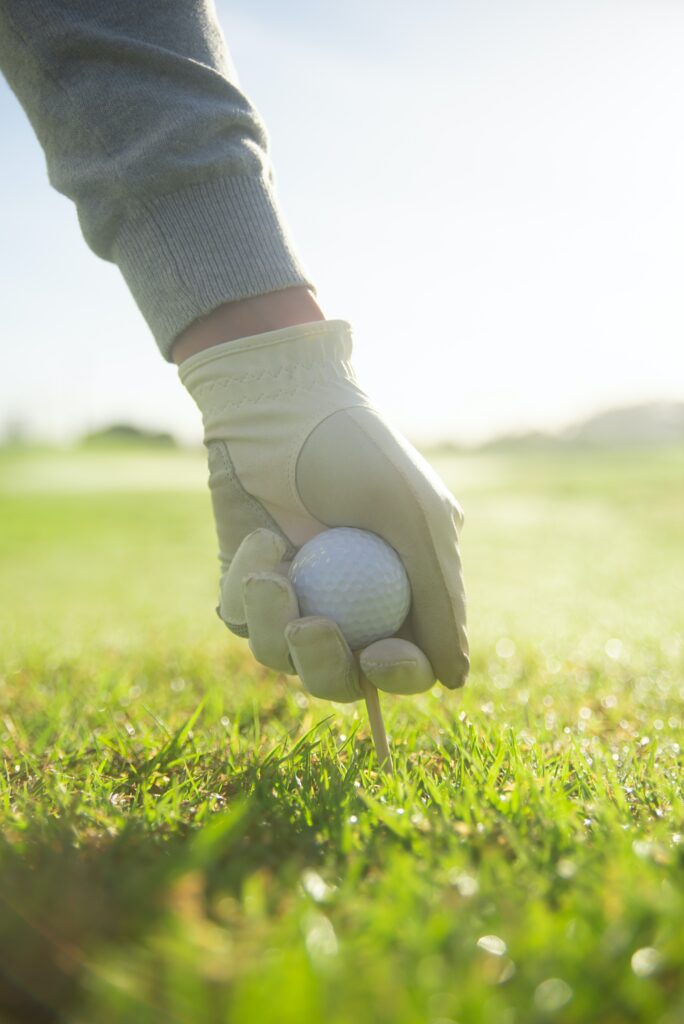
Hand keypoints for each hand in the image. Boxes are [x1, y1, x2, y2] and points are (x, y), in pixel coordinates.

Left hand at [180, 319, 467, 701]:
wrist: (282, 404)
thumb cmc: (359, 454)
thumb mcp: (416, 518)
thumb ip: (439, 597)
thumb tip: (454, 680)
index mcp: (403, 593)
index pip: (407, 662)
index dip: (398, 674)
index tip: (380, 656)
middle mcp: (350, 604)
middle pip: (340, 677)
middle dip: (325, 665)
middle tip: (310, 628)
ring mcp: (297, 596)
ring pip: (282, 656)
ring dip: (275, 624)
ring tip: (272, 573)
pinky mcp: (248, 583)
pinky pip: (241, 619)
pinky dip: (247, 588)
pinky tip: (261, 539)